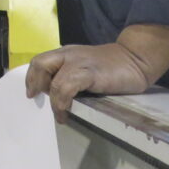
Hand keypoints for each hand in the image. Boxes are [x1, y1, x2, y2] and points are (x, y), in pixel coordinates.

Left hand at [24, 43, 150, 123]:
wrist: (136, 58)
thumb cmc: (112, 68)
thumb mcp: (85, 68)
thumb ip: (70, 76)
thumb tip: (55, 95)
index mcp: (66, 54)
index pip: (40, 61)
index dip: (32, 77)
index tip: (32, 93)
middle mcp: (69, 55)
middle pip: (40, 64)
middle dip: (34, 83)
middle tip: (37, 99)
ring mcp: (79, 62)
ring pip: (53, 79)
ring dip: (53, 101)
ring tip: (59, 114)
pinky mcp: (90, 72)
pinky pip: (67, 86)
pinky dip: (63, 101)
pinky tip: (67, 112)